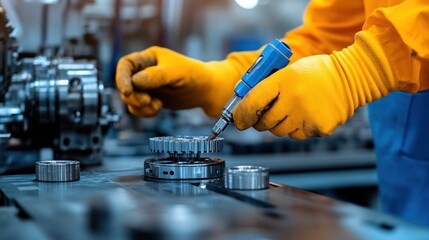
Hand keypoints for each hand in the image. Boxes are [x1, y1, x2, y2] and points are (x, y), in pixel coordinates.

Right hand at [116, 47, 245, 116]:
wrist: (206, 90)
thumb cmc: (194, 75)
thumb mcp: (176, 72)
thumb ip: (156, 76)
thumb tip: (135, 81)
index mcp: (149, 58)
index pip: (126, 64)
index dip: (121, 78)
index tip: (127, 92)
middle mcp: (145, 70)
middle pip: (125, 84)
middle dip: (133, 96)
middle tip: (147, 101)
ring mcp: (147, 85)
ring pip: (130, 98)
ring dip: (139, 106)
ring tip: (156, 106)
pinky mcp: (151, 98)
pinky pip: (138, 108)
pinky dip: (144, 112)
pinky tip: (158, 108)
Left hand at [233, 31, 398, 138]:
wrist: (351, 76)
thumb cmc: (314, 72)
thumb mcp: (287, 71)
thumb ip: (267, 87)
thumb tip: (244, 106)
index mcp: (283, 80)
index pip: (253, 102)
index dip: (241, 115)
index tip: (238, 120)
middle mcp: (293, 100)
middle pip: (264, 122)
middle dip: (260, 120)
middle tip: (262, 115)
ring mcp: (307, 116)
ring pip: (279, 131)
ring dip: (279, 124)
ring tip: (291, 110)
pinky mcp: (318, 128)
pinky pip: (296, 135)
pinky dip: (296, 128)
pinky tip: (305, 114)